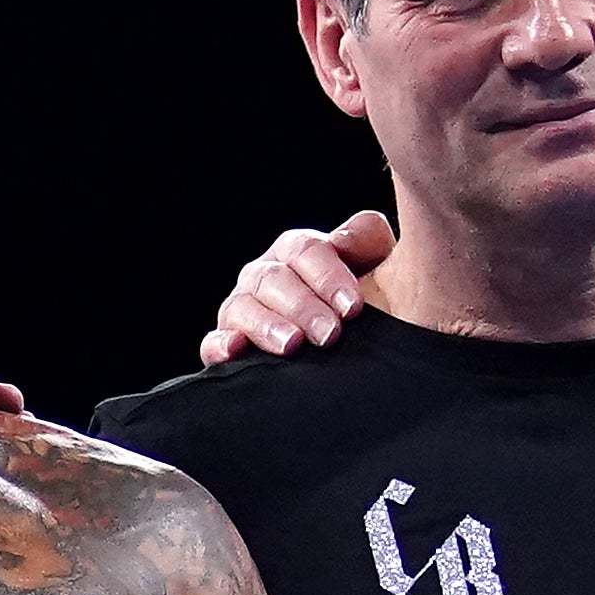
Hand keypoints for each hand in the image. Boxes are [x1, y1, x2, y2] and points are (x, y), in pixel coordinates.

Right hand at [199, 210, 389, 361]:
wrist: (362, 356)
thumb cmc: (373, 307)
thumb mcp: (381, 269)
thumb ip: (369, 240)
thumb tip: (343, 238)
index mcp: (299, 253)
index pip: (305, 251)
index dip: (328, 276)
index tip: (352, 307)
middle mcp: (266, 276)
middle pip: (273, 279)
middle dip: (302, 306)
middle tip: (330, 334)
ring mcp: (243, 309)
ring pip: (242, 307)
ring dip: (266, 325)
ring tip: (292, 345)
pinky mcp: (228, 344)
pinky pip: (213, 342)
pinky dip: (220, 344)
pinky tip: (234, 350)